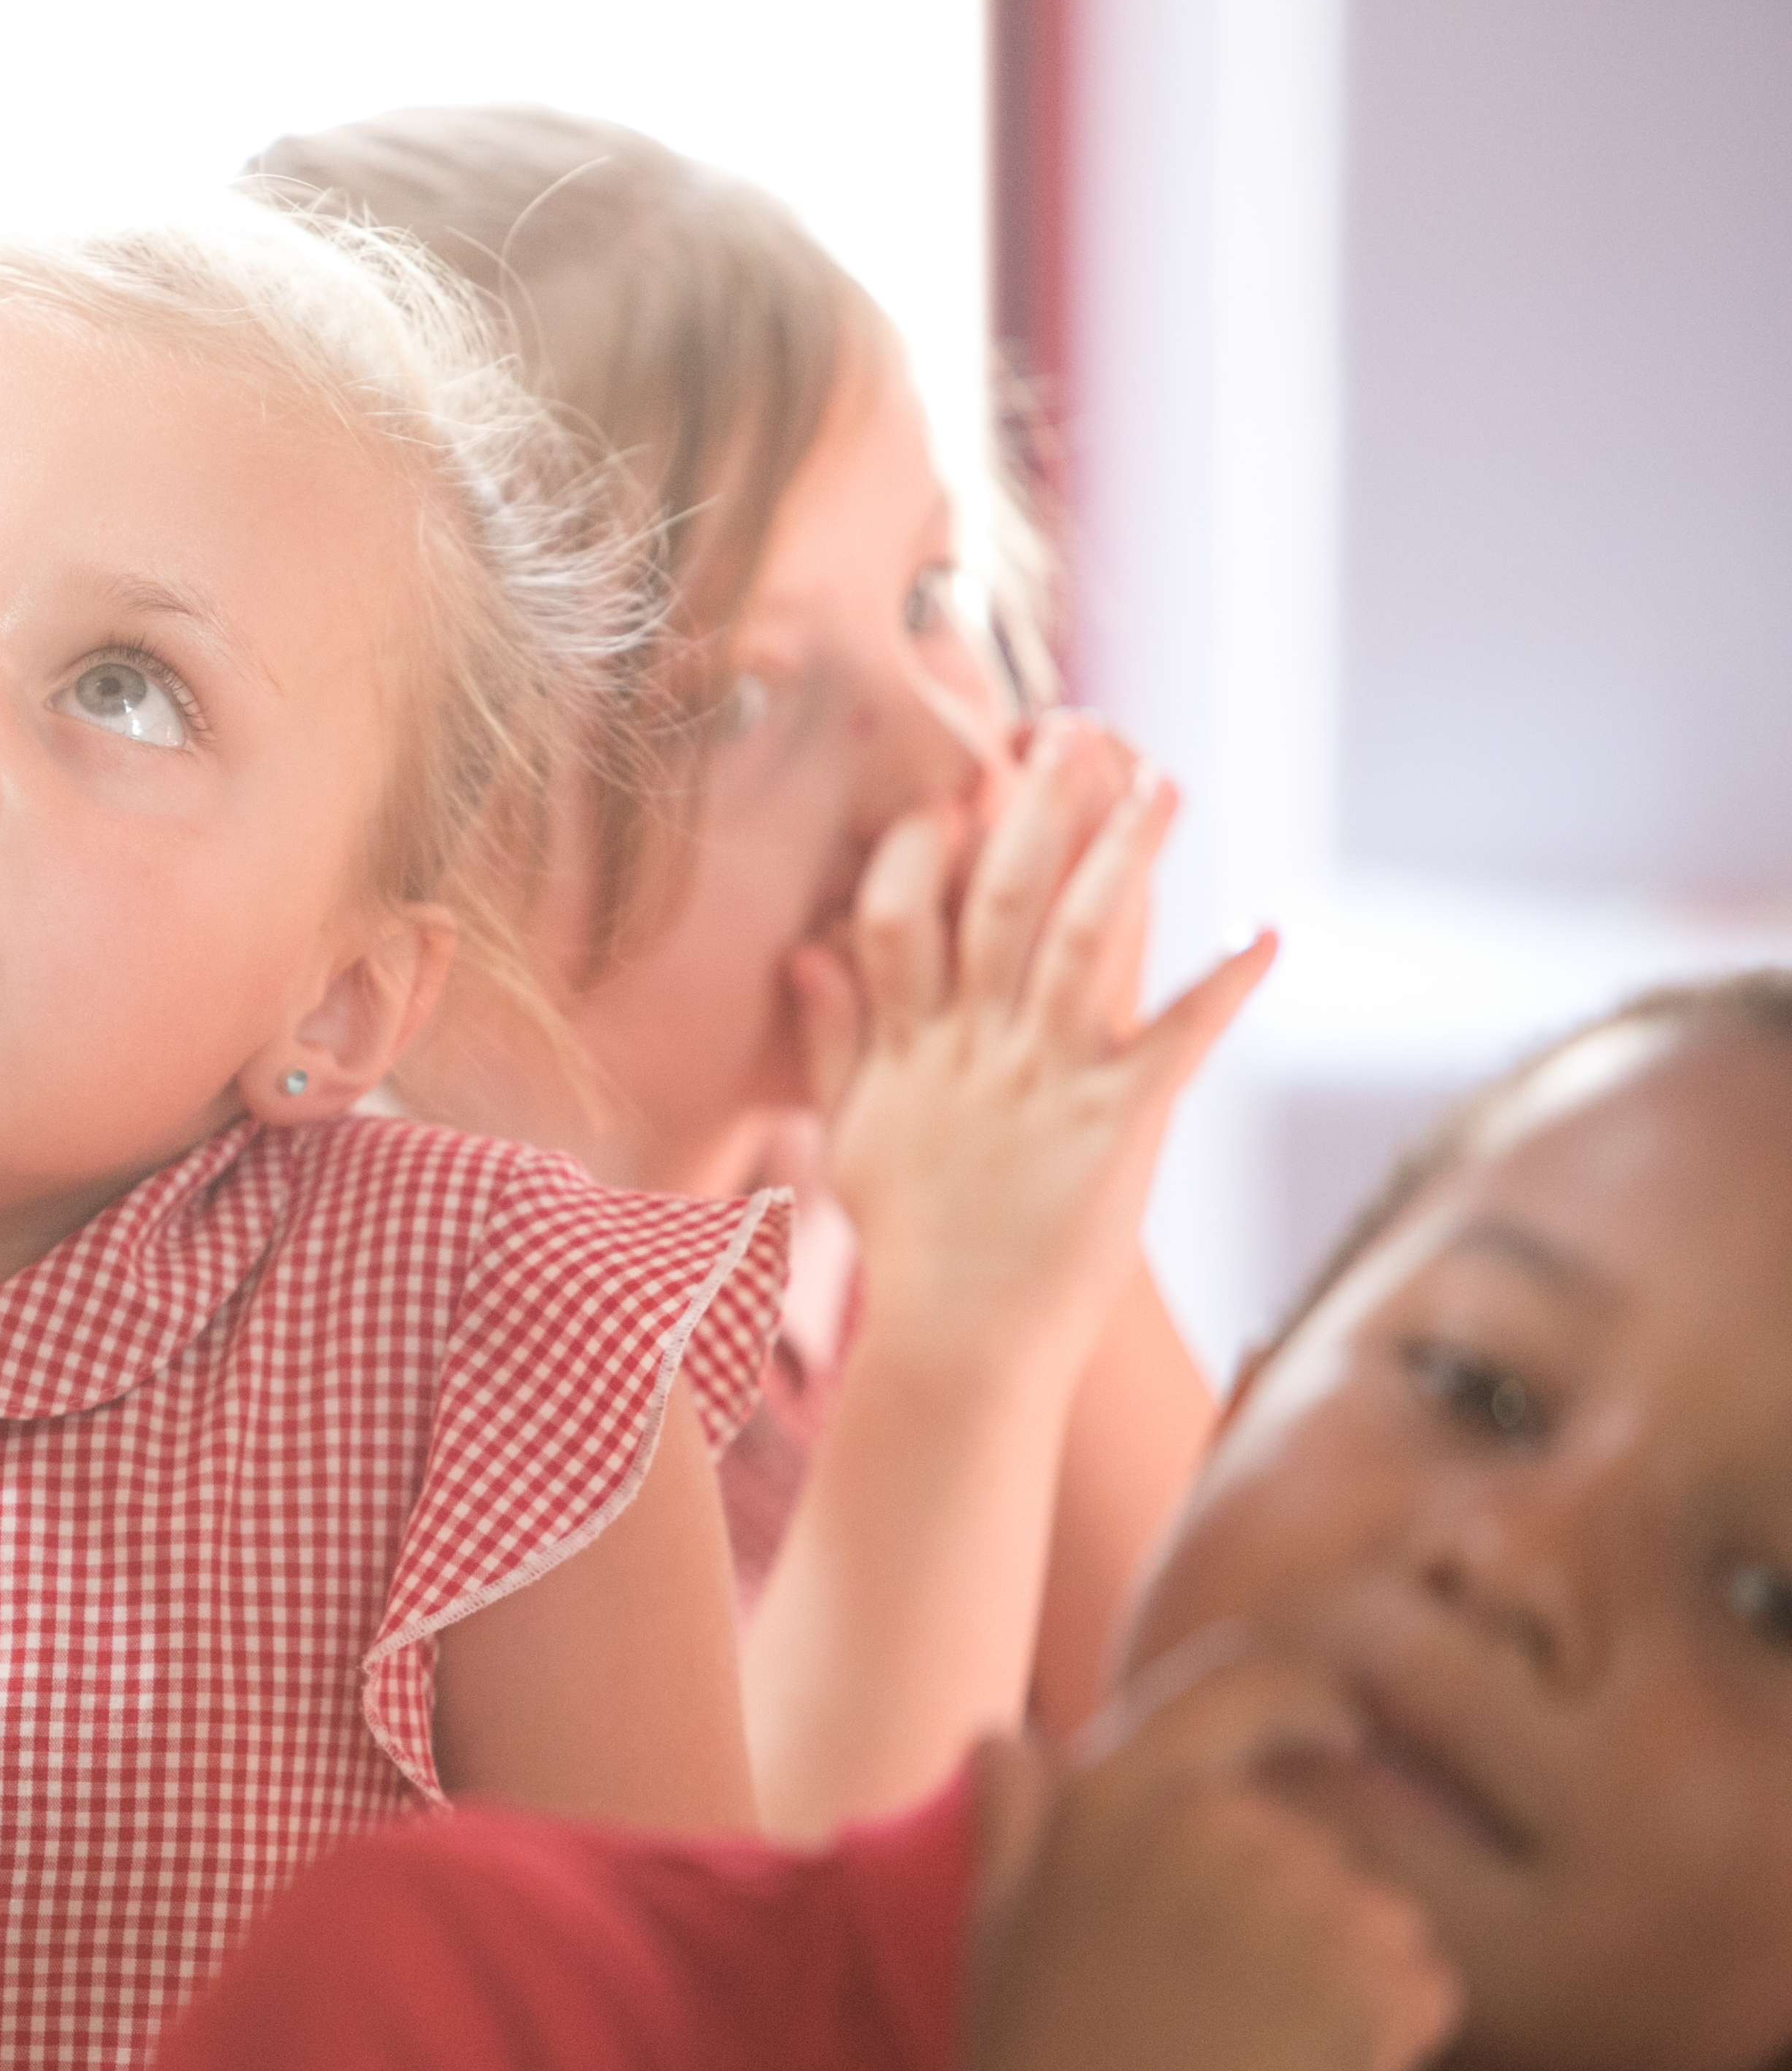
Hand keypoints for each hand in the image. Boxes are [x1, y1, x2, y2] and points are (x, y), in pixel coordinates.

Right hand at [789, 714, 1269, 1381]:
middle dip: (1036, 809)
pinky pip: (1176, 1037)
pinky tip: (1265, 934)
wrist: (963, 1340)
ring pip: (1081, 940)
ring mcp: (1045, 1081)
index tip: (952, 783)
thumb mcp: (851, 1134)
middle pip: (999, 900)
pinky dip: (1223, 983)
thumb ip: (832, 1040)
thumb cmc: (911, 1241)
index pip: (900, 916)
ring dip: (1127, 857)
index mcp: (912, 1046)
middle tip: (1074, 731)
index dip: (923, 845)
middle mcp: (975, 1047)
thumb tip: (806, 953)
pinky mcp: (1117, 1123)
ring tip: (1162, 786)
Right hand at [926, 1643, 1466, 2070]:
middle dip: (1305, 1905)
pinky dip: (1390, 2034)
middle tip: (1231, 2007)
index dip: (1310, 1699)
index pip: (1252, 1681)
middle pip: (1327, 1832)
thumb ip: (1014, 1811)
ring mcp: (1307, 1907)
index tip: (1343, 1728)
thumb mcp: (996, 1911)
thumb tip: (1001, 1738)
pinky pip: (1425, 1987)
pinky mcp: (1377, 1995)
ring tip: (1257, 2052)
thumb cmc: (1025, 2061)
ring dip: (1348, 1973)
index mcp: (1125, 1788)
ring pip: (1382, 1914)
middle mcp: (1222, 1826)